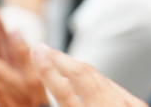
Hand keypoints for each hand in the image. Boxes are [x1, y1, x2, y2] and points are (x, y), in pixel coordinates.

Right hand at [31, 44, 148, 106]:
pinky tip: (87, 77)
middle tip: (43, 48)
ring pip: (99, 78)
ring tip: (60, 59)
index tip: (36, 53)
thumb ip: (69, 104)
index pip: (65, 92)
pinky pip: (114, 87)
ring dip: (77, 66)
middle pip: (84, 76)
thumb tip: (52, 97)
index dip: (48, 70)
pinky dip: (97, 80)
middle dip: (61, 58)